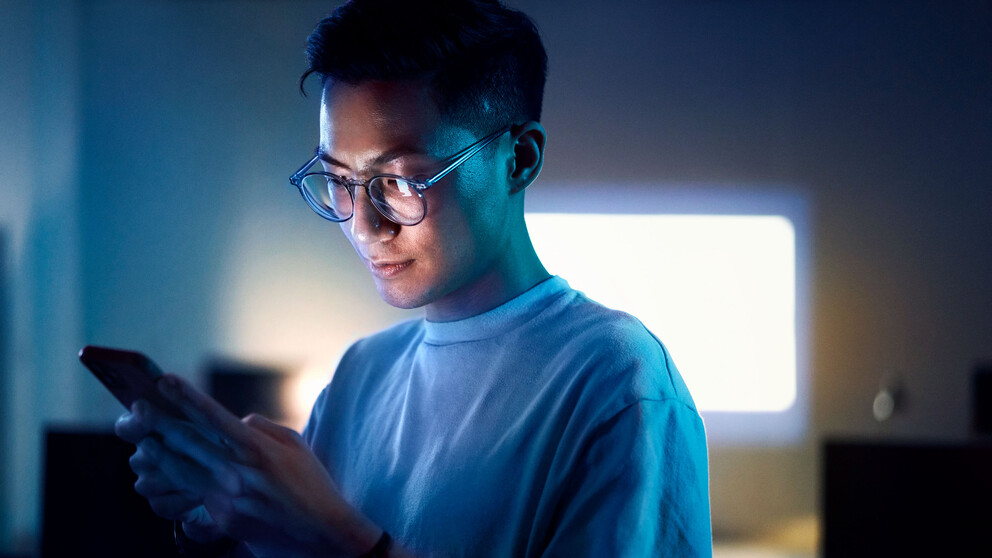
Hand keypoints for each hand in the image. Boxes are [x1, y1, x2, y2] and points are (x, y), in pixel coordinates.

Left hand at [121, 374, 382, 557]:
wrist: (320, 534)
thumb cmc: (312, 485)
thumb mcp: (295, 446)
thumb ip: (262, 429)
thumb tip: (236, 421)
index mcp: (257, 449)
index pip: (213, 417)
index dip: (187, 397)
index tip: (164, 380)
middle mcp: (238, 472)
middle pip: (189, 442)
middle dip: (160, 423)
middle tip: (136, 408)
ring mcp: (227, 498)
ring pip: (181, 471)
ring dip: (158, 454)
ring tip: (141, 442)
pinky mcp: (221, 519)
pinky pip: (192, 496)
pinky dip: (174, 485)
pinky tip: (159, 478)